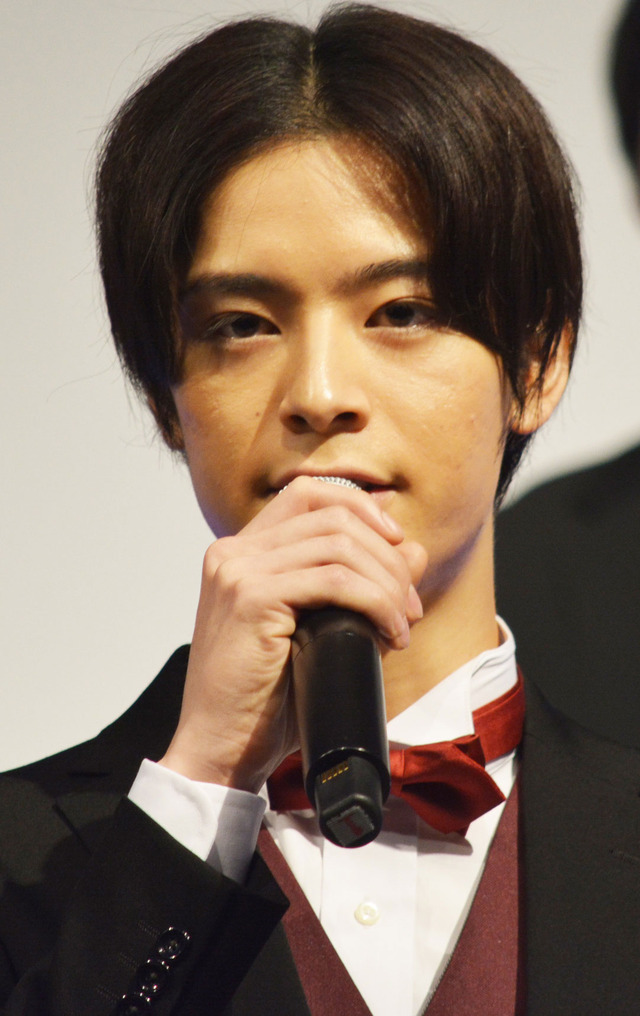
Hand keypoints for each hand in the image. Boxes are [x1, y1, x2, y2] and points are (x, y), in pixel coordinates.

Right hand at [159, 477, 426, 792]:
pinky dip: (376, 602)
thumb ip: (362, 586)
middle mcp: (234, 551)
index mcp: (242, 551)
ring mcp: (238, 571)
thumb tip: (412, 549)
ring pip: (339, 545)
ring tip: (402, 624)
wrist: (220, 750)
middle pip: (333, 516)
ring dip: (387, 583)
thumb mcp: (322, 631)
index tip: (397, 544)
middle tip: (410, 606)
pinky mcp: (250, 598)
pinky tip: (389, 632)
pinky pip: (335, 581)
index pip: (308, 493)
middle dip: (387, 556)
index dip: (361, 507)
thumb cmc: (267, 699)